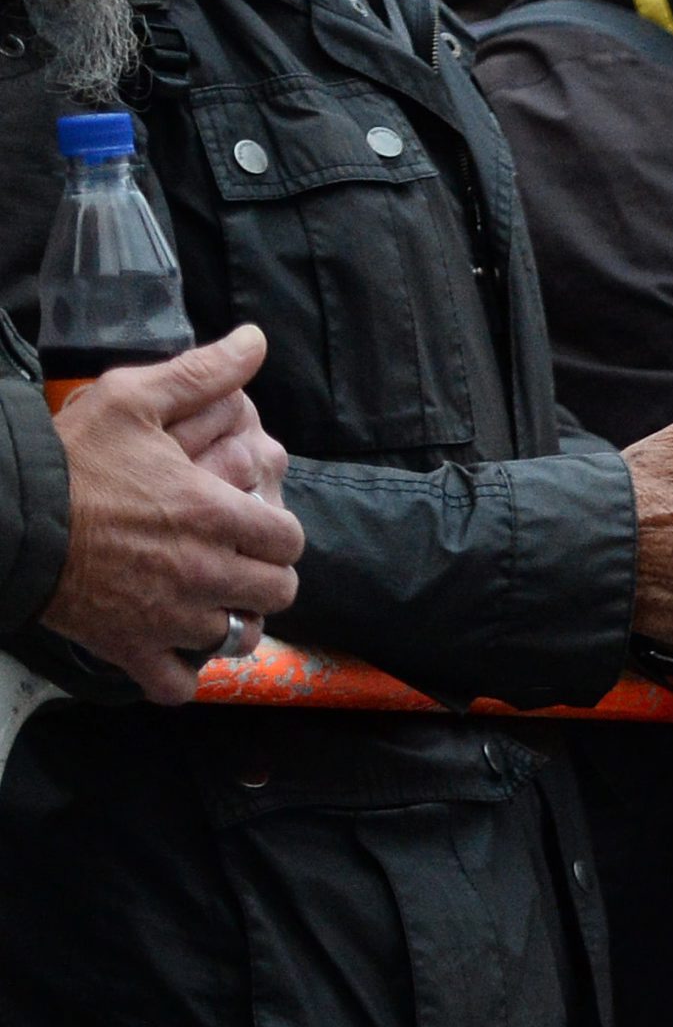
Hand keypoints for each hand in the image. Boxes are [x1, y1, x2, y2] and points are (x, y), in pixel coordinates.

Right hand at [42, 328, 304, 701]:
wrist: (4, 514)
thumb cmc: (69, 457)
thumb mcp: (132, 400)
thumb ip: (201, 375)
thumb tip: (254, 342)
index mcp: (213, 516)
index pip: (289, 540)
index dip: (276, 534)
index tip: (252, 526)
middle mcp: (203, 572)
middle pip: (276, 593)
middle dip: (263, 577)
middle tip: (236, 562)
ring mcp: (168, 617)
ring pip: (234, 637)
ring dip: (227, 620)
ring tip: (205, 599)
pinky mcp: (129, 648)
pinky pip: (177, 685)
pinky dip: (181, 674)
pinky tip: (172, 648)